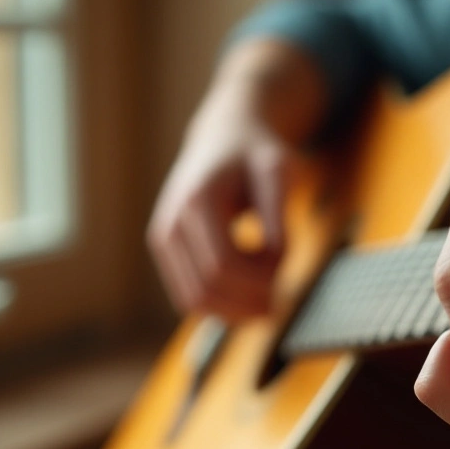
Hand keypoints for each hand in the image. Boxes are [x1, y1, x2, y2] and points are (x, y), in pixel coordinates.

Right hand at [147, 39, 324, 319]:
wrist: (225, 137)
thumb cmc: (256, 154)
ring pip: (194, 301)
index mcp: (196, 201)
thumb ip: (278, 213)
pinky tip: (248, 293)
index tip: (286, 271)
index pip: (222, 264)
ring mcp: (162, 240)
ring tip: (268, 300)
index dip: (259, 280)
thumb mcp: (278, 172)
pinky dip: (220, 306)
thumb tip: (277, 260)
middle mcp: (169, 223)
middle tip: (282, 300)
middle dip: (248, 302)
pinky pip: (189, 296)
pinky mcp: (166, 252)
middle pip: (207, 288)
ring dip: (234, 311)